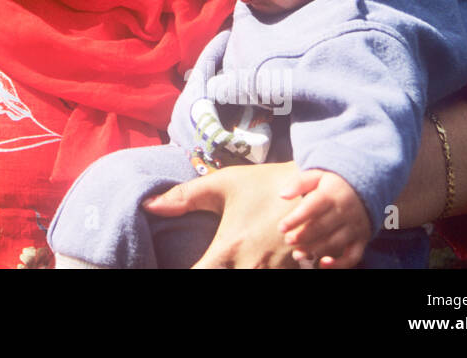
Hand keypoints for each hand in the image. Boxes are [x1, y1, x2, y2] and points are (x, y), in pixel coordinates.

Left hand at [144, 161, 301, 267]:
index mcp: (229, 249)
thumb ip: (184, 197)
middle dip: (214, 271)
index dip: (184, 274)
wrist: (318, 186)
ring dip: (238, 270)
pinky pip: (280, 279)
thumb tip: (147, 205)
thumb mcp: (223, 184)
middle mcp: (253, 267)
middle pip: (224, 280)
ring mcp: (277, 274)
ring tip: (232, 260)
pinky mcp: (298, 273)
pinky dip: (263, 271)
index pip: (199, 275)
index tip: (173, 265)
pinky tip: (256, 263)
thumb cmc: (264, 184)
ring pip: (252, 281)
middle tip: (209, 261)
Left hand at [278, 169, 370, 268]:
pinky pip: (353, 256)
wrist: (364, 187)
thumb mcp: (316, 176)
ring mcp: (355, 227)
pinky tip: (322, 264)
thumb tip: (282, 195)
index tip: (281, 228)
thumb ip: (299, 183)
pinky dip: (339, 264)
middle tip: (288, 240)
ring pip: (334, 243)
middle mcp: (345, 211)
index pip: (312, 208)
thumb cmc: (331, 184)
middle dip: (303, 236)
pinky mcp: (361, 240)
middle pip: (322, 227)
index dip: (296, 219)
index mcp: (332, 194)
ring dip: (314, 250)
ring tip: (297, 253)